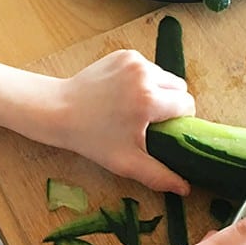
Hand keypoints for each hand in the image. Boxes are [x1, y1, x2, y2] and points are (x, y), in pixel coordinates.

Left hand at [51, 49, 194, 194]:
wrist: (58, 112)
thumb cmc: (91, 139)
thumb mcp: (125, 162)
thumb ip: (158, 176)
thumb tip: (185, 189)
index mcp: (149, 100)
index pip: (187, 105)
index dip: (180, 120)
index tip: (164, 131)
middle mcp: (145, 74)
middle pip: (179, 87)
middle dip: (170, 104)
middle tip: (149, 121)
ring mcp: (133, 61)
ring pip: (163, 76)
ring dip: (157, 90)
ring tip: (134, 108)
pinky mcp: (123, 54)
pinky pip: (146, 67)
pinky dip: (141, 80)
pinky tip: (122, 94)